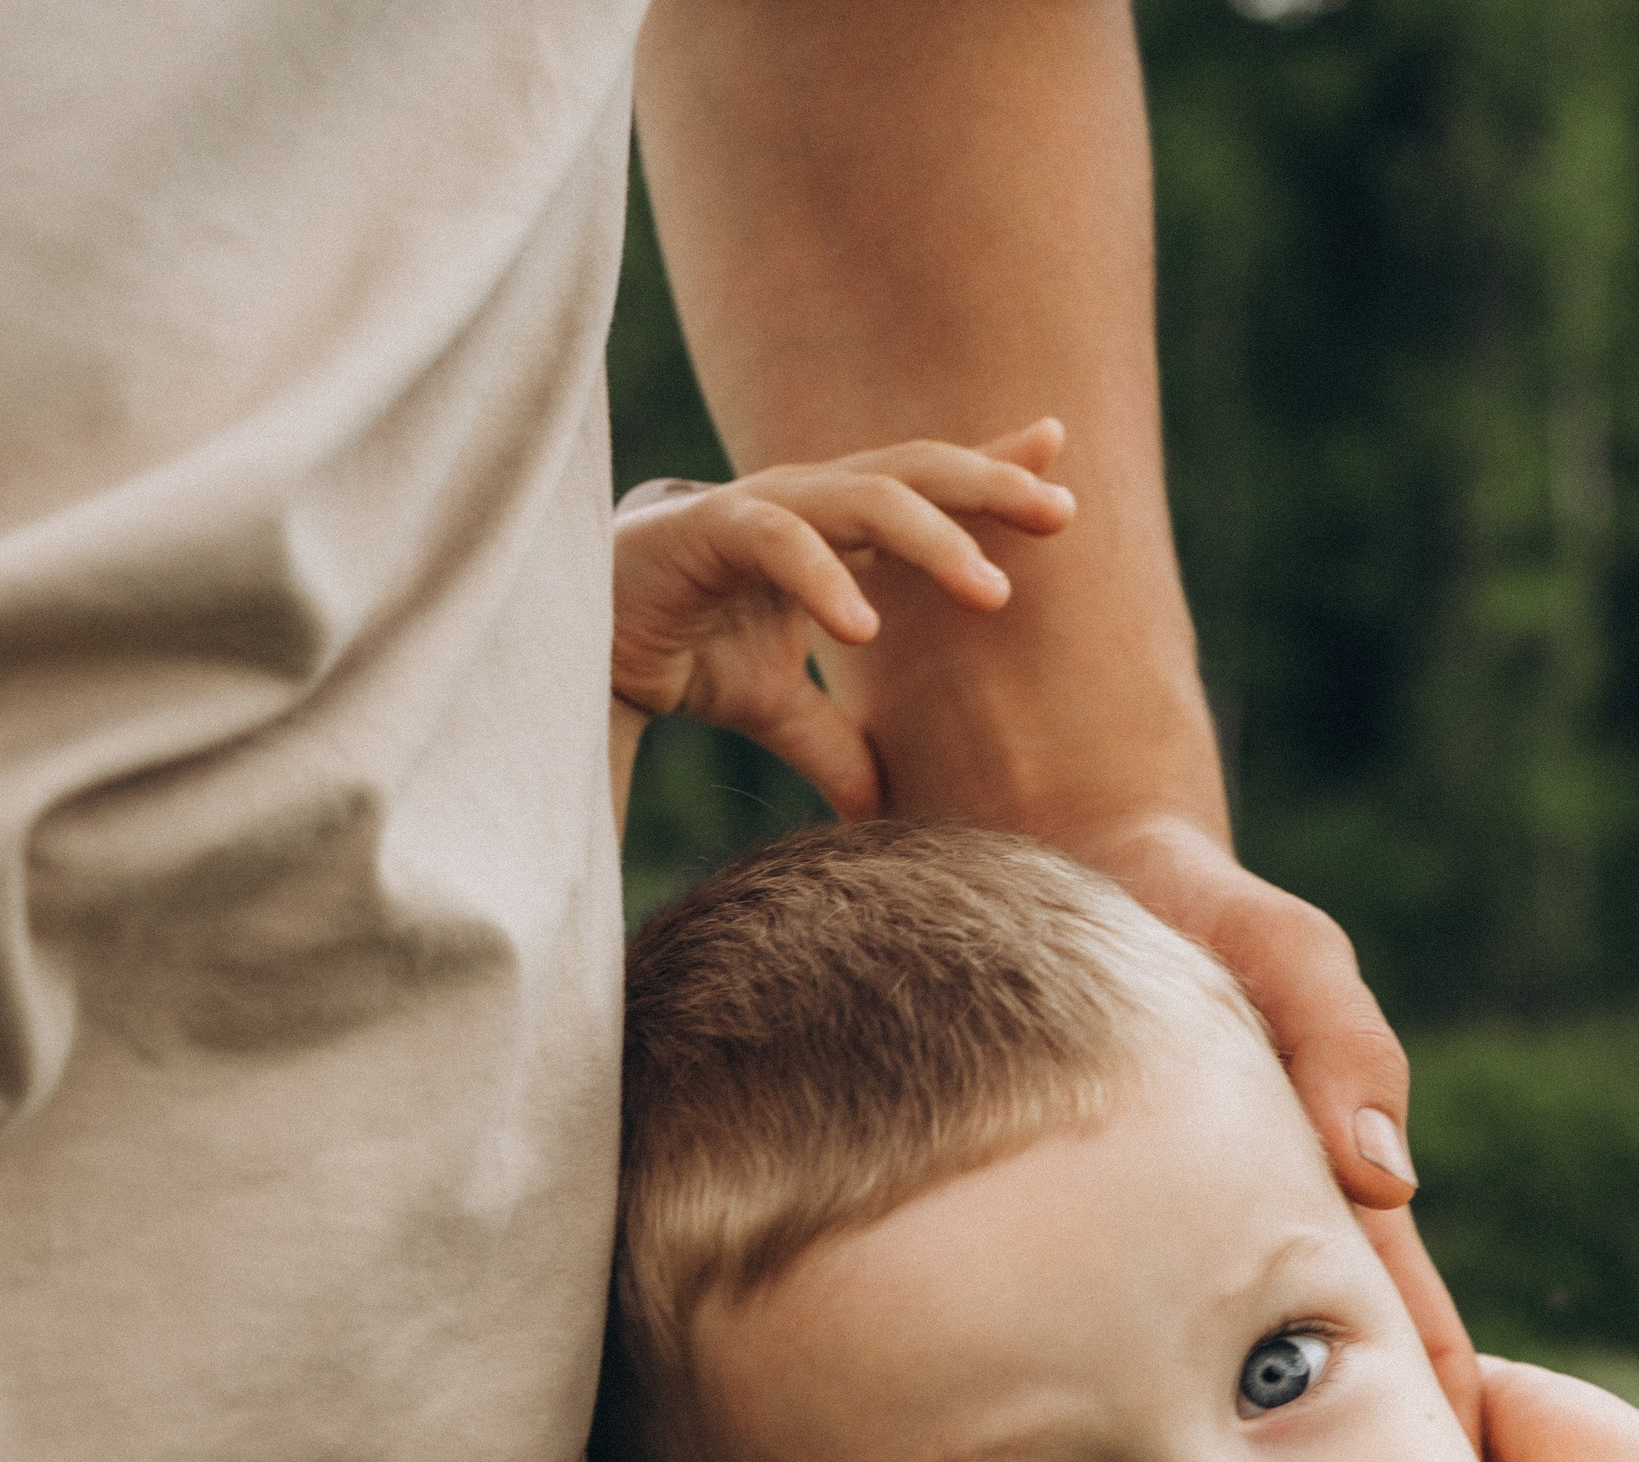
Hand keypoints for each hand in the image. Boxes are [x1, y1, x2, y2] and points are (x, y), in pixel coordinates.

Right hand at [613, 425, 1074, 820]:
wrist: (574, 647)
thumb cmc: (677, 654)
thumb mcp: (772, 706)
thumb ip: (833, 744)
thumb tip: (880, 812)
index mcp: (828, 530)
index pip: (923, 488)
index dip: (991, 473)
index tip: (1063, 473)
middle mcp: (802, 504)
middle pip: (913, 472)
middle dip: (989, 484)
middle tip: (1062, 515)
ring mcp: (757, 508)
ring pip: (863, 496)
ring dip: (933, 538)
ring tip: (993, 591)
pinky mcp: (705, 530)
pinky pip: (779, 542)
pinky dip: (824, 581)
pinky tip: (864, 627)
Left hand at [1064, 810, 1475, 1441]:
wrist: (1080, 870)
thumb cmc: (1201, 909)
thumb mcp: (1289, 963)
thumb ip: (1341, 1053)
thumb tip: (1385, 1180)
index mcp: (1337, 1199)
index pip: (1407, 1341)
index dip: (1426, 1435)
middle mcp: (1270, 1243)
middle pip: (1326, 1394)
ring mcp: (1198, 1251)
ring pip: (1221, 1393)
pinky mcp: (1117, 1240)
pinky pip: (1125, 1350)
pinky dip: (1117, 1418)